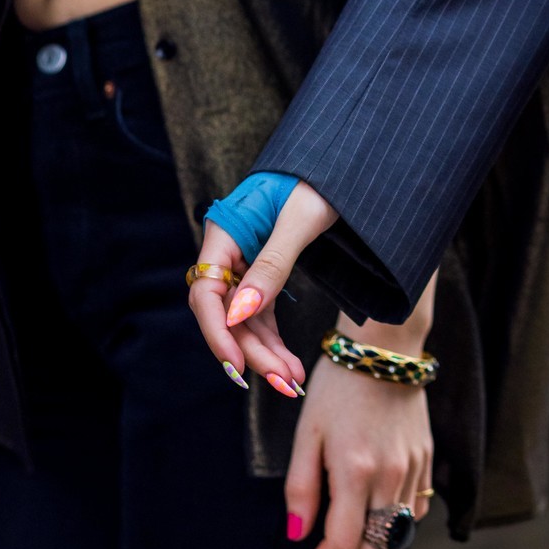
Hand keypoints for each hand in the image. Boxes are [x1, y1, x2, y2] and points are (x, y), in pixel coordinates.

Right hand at [186, 181, 339, 392]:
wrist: (341, 166)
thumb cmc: (320, 182)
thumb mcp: (301, 220)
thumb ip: (273, 263)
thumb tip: (241, 313)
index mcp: (224, 232)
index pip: (206, 292)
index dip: (218, 332)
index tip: (237, 364)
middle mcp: (228, 252)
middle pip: (227, 314)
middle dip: (252, 351)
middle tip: (283, 383)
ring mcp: (245, 265)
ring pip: (245, 321)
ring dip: (266, 353)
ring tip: (291, 383)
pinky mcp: (264, 274)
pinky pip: (262, 315)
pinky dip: (274, 341)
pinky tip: (288, 366)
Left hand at [284, 354, 434, 548]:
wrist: (385, 348)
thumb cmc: (337, 387)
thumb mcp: (306, 433)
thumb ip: (300, 489)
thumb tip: (297, 535)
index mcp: (356, 470)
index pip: (342, 545)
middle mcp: (391, 476)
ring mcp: (414, 469)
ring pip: (396, 536)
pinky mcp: (426, 460)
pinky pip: (415, 511)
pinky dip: (393, 529)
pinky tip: (372, 523)